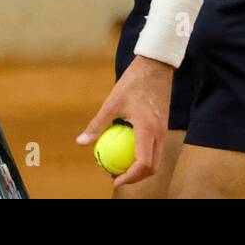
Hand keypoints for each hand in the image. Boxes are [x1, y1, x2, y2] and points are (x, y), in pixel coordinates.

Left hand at [76, 55, 172, 186]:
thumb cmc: (133, 82)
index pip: (143, 164)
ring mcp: (164, 130)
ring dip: (139, 167)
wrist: (156, 66)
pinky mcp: (163, 125)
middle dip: (135, 177)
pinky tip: (126, 147)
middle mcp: (159, 133)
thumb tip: (81, 142)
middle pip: (152, 167)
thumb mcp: (112, 102)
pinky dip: (143, 154)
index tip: (114, 179)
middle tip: (115, 175)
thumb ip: (97, 124)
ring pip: (155, 159)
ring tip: (120, 164)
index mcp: (148, 130)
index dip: (130, 177)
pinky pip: (154, 147)